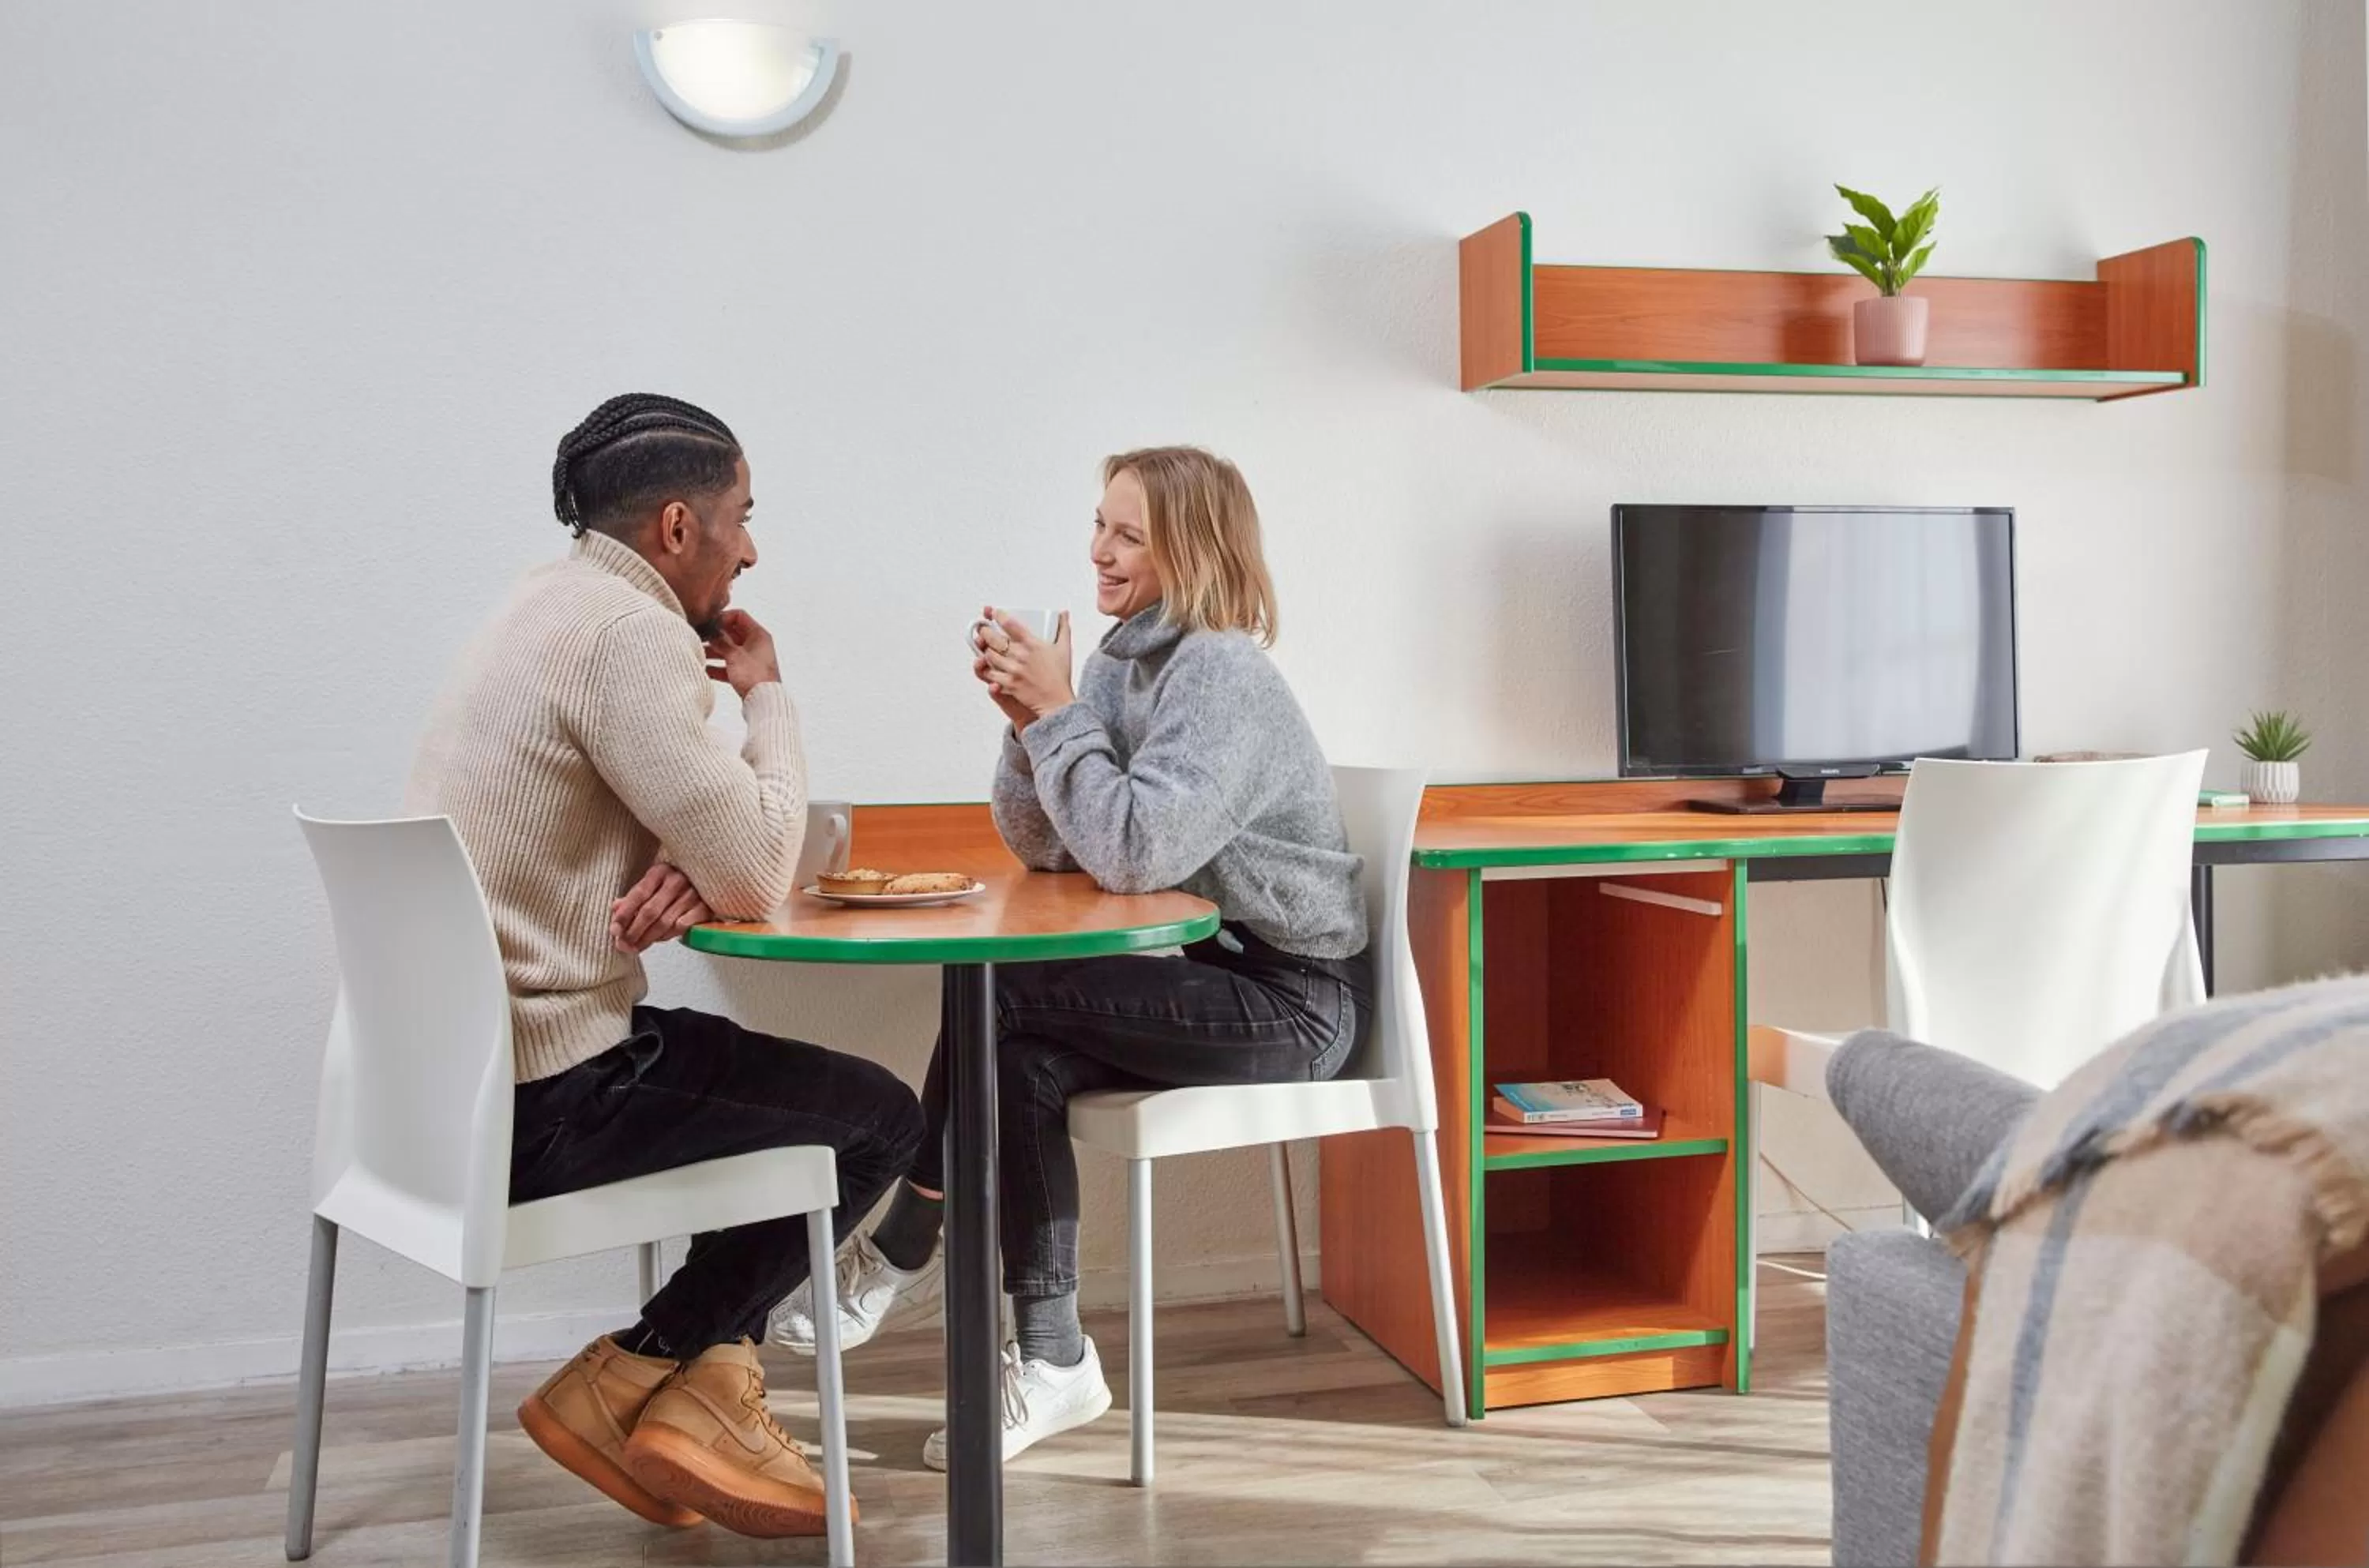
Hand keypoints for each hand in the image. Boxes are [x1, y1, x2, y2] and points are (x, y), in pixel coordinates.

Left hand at [611, 861, 712, 952]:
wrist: (705, 886)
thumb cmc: (673, 887)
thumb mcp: (652, 886)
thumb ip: (633, 898)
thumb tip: (615, 908)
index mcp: (660, 871)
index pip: (638, 894)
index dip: (624, 914)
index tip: (614, 930)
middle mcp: (677, 880)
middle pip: (650, 911)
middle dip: (634, 931)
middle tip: (623, 945)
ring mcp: (693, 894)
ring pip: (664, 922)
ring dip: (647, 938)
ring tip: (636, 947)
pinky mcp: (704, 908)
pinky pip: (681, 927)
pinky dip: (667, 936)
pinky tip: (658, 940)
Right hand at [704, 609, 780, 698]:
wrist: (764, 702)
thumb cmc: (755, 677)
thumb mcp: (734, 655)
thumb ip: (721, 641)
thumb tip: (711, 631)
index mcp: (758, 635)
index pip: (739, 616)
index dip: (723, 618)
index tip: (709, 625)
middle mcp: (756, 645)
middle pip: (732, 633)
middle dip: (715, 636)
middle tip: (699, 638)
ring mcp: (751, 659)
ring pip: (729, 650)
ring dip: (714, 651)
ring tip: (698, 653)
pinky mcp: (746, 673)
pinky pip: (729, 666)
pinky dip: (717, 667)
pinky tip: (704, 669)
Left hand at [975, 607, 1073, 724]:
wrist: (1057, 702)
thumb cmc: (1060, 677)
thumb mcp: (1064, 649)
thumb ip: (1063, 628)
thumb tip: (1064, 614)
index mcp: (1032, 644)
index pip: (1010, 624)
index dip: (998, 615)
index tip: (994, 612)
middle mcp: (1020, 655)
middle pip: (994, 638)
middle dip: (985, 631)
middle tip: (984, 629)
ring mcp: (1013, 670)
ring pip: (989, 655)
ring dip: (985, 649)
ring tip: (985, 647)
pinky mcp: (1008, 684)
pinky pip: (991, 674)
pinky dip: (986, 669)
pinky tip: (987, 665)